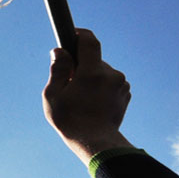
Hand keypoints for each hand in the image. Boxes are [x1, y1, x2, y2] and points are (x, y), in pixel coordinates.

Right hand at [43, 28, 133, 165]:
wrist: (97, 143)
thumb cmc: (70, 120)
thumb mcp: (53, 95)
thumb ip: (57, 70)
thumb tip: (59, 51)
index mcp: (92, 72)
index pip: (89, 41)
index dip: (79, 34)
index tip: (71, 34)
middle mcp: (111, 75)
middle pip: (93, 59)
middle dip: (81, 65)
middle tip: (68, 82)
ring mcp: (121, 84)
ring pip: (102, 71)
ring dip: (91, 77)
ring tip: (80, 98)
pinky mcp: (125, 94)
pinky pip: (110, 82)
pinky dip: (100, 87)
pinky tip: (92, 103)